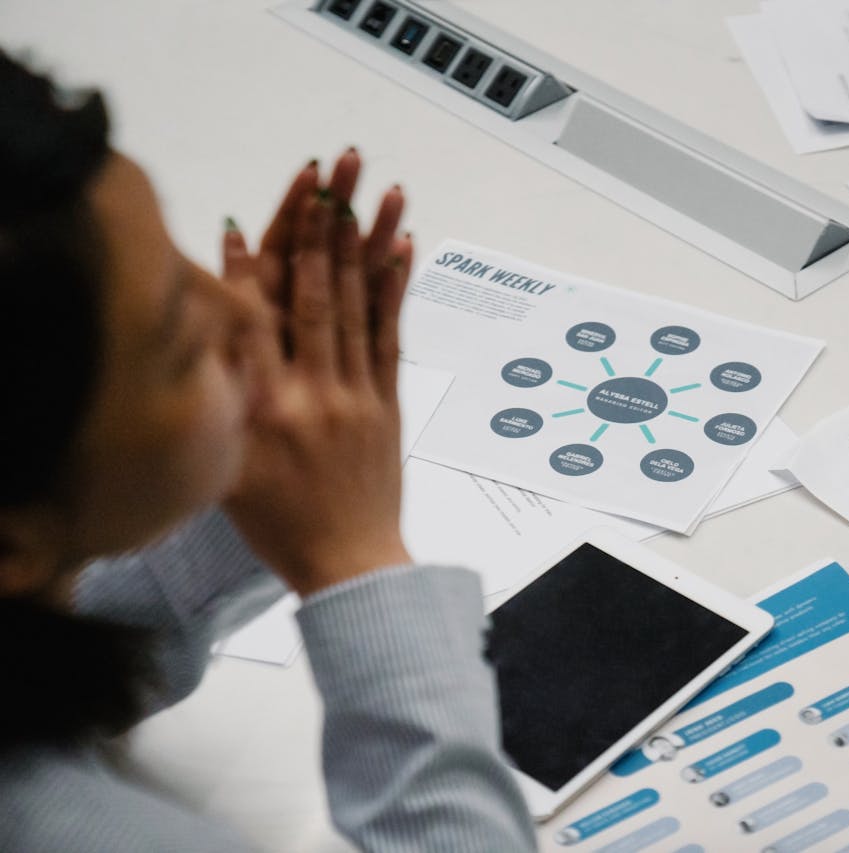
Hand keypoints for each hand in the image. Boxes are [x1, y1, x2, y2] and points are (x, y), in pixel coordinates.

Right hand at [221, 151, 414, 595]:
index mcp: (265, 411)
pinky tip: (402, 249)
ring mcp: (359, 396)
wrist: (351, 564)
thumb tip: (213, 341)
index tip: (251, 219)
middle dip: (320, 230)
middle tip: (328, 176)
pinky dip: (395, 291)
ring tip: (370, 193)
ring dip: (363, 244)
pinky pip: (392, 336)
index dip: (251, 267)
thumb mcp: (229, 470)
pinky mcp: (389, 403)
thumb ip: (223, 404)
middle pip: (315, 298)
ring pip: (360, 307)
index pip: (255, 322)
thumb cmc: (282, 524)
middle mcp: (314, 394)